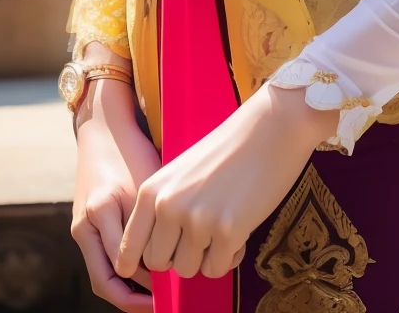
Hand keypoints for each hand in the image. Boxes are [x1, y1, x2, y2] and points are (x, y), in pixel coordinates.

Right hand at [71, 79, 160, 309]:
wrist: (104, 129)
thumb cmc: (131, 152)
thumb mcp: (146, 187)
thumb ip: (151, 225)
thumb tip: (166, 263)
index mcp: (100, 213)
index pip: (121, 268)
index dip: (146, 285)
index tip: (170, 292)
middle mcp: (85, 226)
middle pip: (104, 282)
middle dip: (132, 299)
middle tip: (161, 304)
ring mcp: (82, 228)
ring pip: (101, 274)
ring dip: (126, 288)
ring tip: (156, 294)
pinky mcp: (86, 226)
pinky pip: (101, 260)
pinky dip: (121, 271)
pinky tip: (146, 271)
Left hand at [116, 85, 338, 282]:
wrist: (270, 127)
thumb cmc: (227, 149)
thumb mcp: (180, 174)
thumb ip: (163, 208)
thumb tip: (158, 254)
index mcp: (151, 189)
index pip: (128, 248)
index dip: (140, 261)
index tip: (155, 262)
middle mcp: (168, 206)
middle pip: (159, 263)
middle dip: (179, 256)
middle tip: (200, 237)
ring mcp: (198, 220)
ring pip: (188, 270)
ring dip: (205, 257)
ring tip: (222, 230)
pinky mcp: (229, 231)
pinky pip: (217, 269)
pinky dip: (229, 257)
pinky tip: (239, 233)